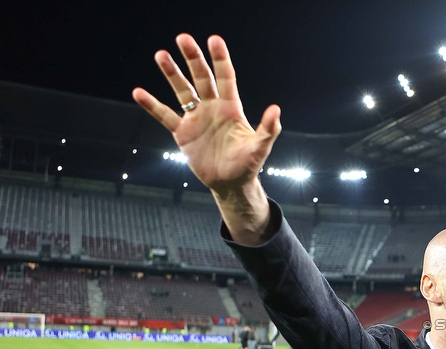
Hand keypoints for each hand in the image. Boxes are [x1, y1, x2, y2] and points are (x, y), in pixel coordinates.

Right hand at [132, 34, 280, 243]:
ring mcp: (196, 119)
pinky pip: (165, 115)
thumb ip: (268, 129)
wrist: (230, 183)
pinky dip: (152, 105)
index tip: (214, 40)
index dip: (221, 59)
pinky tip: (138, 92)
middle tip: (183, 38)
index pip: (226, 78)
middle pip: (202, 78)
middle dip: (193, 58)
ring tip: (161, 55)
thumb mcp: (260, 147)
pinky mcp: (183, 133)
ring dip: (172, 74)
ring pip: (182, 91)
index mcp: (231, 108)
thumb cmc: (248, 164)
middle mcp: (212, 109)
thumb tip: (276, 110)